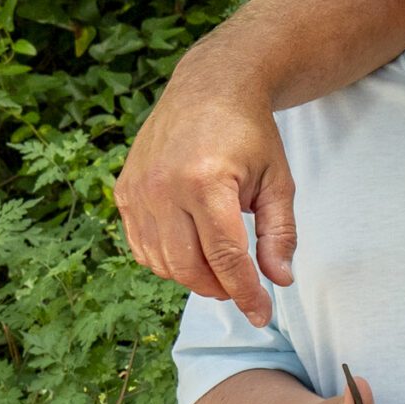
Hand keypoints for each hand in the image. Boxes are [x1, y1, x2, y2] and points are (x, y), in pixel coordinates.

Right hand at [114, 54, 297, 326]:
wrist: (208, 89)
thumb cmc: (250, 135)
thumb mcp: (278, 181)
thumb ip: (280, 233)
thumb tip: (279, 281)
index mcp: (207, 182)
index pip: (225, 257)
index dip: (245, 293)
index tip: (262, 315)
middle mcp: (165, 187)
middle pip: (190, 266)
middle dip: (221, 288)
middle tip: (243, 288)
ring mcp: (139, 190)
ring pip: (163, 263)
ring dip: (194, 277)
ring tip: (221, 267)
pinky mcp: (124, 192)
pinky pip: (142, 247)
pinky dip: (167, 261)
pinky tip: (191, 251)